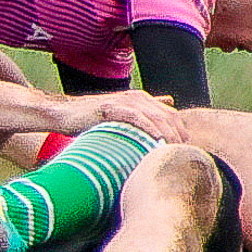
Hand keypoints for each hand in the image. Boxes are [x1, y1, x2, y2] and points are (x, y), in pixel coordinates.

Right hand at [54, 89, 185, 142]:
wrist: (65, 114)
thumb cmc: (94, 118)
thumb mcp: (123, 114)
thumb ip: (145, 111)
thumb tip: (168, 104)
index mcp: (142, 99)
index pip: (171, 114)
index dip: (181, 131)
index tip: (185, 149)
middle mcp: (136, 97)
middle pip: (167, 115)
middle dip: (178, 134)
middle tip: (182, 153)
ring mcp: (124, 101)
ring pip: (155, 116)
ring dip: (167, 133)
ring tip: (173, 149)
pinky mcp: (112, 108)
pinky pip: (136, 118)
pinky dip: (148, 128)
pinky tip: (156, 140)